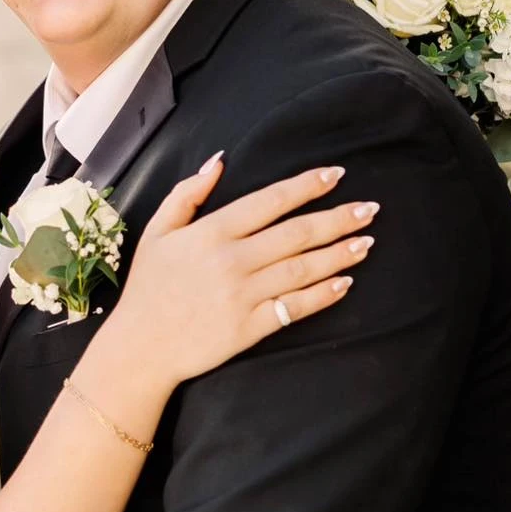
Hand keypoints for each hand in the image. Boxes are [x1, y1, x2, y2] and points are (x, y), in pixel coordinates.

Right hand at [112, 158, 376, 389]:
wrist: (140, 348)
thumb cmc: (148, 288)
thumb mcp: (156, 232)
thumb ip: (186, 194)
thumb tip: (217, 162)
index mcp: (211, 232)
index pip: (270, 201)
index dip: (307, 186)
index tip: (336, 175)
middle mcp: (231, 260)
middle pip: (297, 233)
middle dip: (338, 218)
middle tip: (370, 209)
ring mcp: (242, 296)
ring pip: (302, 268)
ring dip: (339, 254)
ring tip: (367, 242)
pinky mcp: (249, 328)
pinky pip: (294, 308)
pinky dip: (322, 295)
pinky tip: (345, 283)